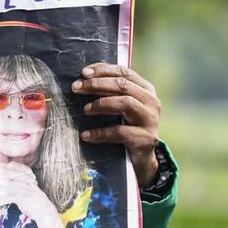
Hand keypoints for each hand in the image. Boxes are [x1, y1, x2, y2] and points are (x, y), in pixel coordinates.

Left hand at [72, 62, 160, 186]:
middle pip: (122, 85)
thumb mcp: (122, 106)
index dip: (103, 70)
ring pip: (124, 103)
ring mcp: (150, 120)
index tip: (83, 73)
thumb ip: (110, 92)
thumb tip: (83, 79)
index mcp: (146, 89)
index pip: (124, 72)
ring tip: (85, 110)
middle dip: (96, 84)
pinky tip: (86, 135)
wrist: (142, 157)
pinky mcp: (145, 139)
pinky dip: (100, 133)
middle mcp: (151, 101)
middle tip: (76, 88)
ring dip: (101, 104)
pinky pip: (120, 132)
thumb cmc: (127, 126)